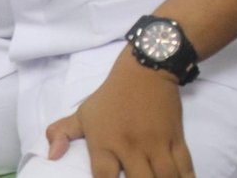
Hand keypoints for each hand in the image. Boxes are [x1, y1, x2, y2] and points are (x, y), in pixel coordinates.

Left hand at [44, 50, 194, 177]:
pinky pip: (184, 164)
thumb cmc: (112, 95)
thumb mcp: (83, 112)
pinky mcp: (176, 138)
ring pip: (165, 176)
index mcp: (105, 144)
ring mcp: (156, 143)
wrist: (146, 69)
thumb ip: (61, 133)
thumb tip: (51, 156)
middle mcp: (131, 147)